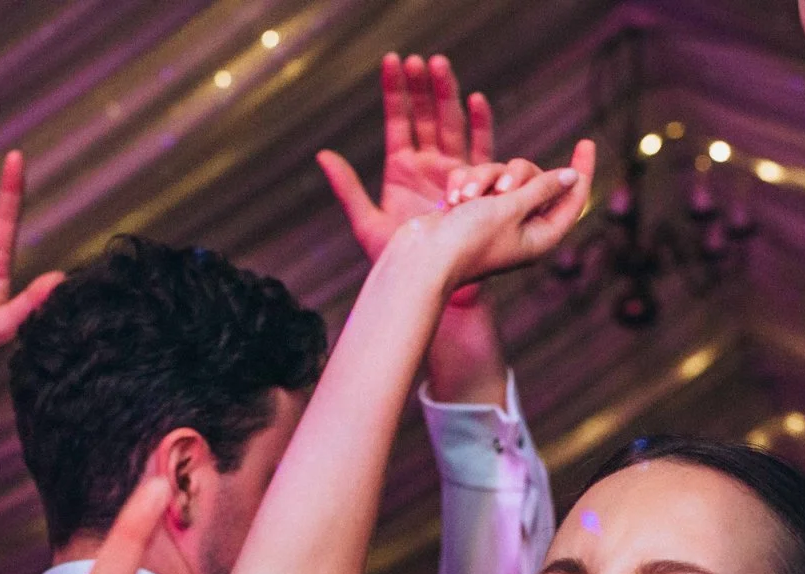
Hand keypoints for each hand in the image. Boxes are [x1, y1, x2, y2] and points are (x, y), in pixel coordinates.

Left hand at [318, 54, 494, 268]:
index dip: (395, 91)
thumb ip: (347, 189)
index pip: (398, 120)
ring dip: (447, 95)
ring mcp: (452, 169)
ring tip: (440, 67)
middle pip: (427, 115)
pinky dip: (480, 124)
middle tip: (420, 58)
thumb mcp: (367, 224)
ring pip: (452, 123)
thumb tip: (322, 155)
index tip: (392, 62)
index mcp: (400, 168)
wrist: (431, 284)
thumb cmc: (399, 261)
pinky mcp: (476, 183)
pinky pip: (482, 149)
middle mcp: (427, 163)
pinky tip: (475, 100)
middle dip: (424, 86)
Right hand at [398, 150, 595, 295]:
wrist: (422, 257)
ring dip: (484, 178)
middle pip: (535, 180)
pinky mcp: (470, 208)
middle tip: (502, 188)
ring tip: (466, 198)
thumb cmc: (467, 240)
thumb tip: (571, 176)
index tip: (586, 142)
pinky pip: (478, 179)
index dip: (581, 172)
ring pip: (503, 174)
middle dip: (517, 174)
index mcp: (540, 237)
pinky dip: (465, 183)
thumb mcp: (511, 208)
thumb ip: (542, 188)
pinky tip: (452, 200)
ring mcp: (494, 218)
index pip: (572, 201)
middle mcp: (520, 228)